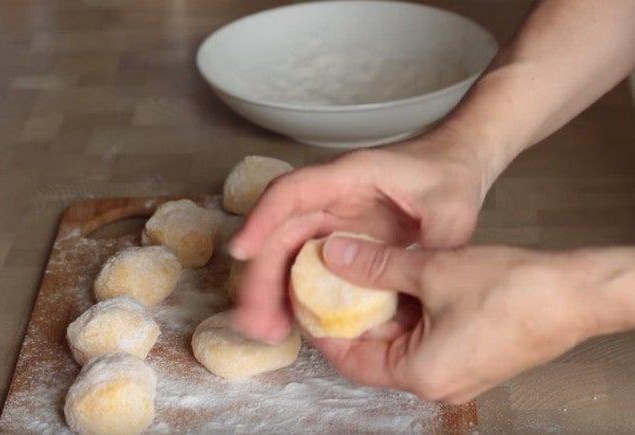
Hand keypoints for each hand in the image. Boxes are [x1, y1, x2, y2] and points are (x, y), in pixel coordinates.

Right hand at [231, 130, 490, 341]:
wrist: (454, 167)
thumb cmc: (449, 177)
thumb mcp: (452, 208)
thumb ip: (437, 240)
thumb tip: (414, 282)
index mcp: (349, 178)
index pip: (292, 192)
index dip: (262, 218)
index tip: (241, 251)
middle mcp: (329, 198)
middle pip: (280, 232)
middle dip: (261, 276)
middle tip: (255, 320)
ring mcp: (330, 219)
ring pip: (286, 252)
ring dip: (271, 290)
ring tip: (266, 330)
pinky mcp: (338, 240)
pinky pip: (305, 265)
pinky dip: (294, 292)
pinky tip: (292, 322)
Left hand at [314, 235, 591, 403]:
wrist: (577, 294)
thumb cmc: (511, 289)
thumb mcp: (432, 271)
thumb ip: (376, 265)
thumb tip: (331, 253)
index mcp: (419, 374)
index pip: (350, 358)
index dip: (323, 327)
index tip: (306, 297)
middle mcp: (434, 383)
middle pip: (373, 351)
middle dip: (350, 315)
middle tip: (328, 280)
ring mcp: (455, 373)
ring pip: (399, 342)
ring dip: (379, 310)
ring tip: (356, 274)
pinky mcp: (471, 357)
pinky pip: (424, 338)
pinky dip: (407, 313)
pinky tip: (396, 280)